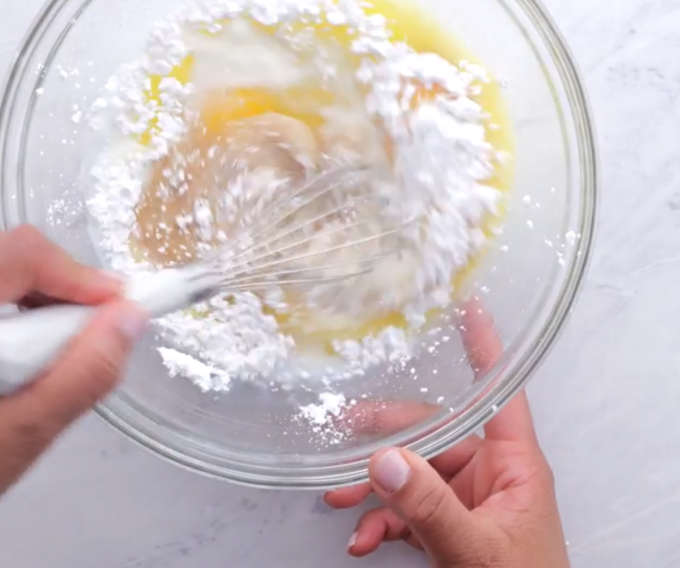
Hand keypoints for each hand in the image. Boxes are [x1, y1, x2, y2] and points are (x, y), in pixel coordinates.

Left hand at [0, 227, 146, 564]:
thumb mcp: (21, 436)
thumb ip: (85, 376)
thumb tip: (126, 322)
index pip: (18, 254)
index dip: (76, 274)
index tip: (110, 303)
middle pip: (0, 248)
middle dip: (54, 281)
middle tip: (80, 326)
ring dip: (22, 284)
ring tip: (39, 336)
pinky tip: (1, 338)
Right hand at [325, 306, 569, 566]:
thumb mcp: (476, 551)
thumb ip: (431, 509)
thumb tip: (385, 460)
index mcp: (514, 465)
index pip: (499, 391)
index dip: (485, 346)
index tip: (468, 307)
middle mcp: (491, 474)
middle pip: (433, 432)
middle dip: (384, 437)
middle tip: (342, 432)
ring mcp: (468, 501)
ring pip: (412, 473)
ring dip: (371, 485)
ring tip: (336, 494)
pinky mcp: (450, 528)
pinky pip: (409, 511)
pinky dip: (381, 521)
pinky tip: (361, 537)